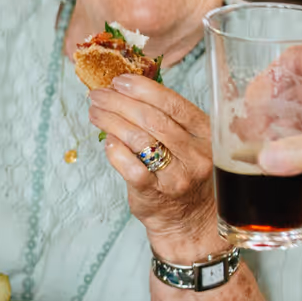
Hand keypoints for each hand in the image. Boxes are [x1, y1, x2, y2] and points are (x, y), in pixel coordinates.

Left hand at [87, 74, 220, 256]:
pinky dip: (114, 150)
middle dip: (120, 102)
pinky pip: (129, 166)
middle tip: (98, 95)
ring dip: (111, 121)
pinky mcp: (155, 193)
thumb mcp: (189, 143)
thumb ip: (167, 118)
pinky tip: (106, 141)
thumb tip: (127, 89)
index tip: (119, 81)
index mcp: (206, 135)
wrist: (188, 220)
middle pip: (152, 119)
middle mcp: (195, 155)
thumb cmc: (182, 173)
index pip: (173, 104)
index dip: (143, 89)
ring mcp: (176, 176)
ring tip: (95, 112)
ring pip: (138, 139)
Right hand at [256, 43, 301, 197]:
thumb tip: (265, 159)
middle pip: (301, 83)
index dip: (270, 78)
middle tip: (249, 127)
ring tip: (259, 142)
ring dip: (284, 124)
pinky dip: (301, 140)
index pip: (301, 57)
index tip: (250, 102)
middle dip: (272, 105)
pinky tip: (285, 156)